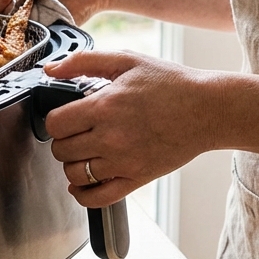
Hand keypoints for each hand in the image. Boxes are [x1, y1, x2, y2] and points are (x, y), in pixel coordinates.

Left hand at [43, 50, 218, 207]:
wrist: (207, 110)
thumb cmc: (170, 84)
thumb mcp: (126, 61)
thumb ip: (84, 61)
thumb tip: (50, 69)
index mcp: (104, 106)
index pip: (55, 124)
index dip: (55, 120)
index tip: (66, 118)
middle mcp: (110, 137)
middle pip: (61, 150)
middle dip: (63, 141)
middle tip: (77, 134)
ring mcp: (123, 162)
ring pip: (75, 175)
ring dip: (72, 165)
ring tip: (84, 153)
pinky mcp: (136, 179)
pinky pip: (97, 198)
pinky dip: (82, 194)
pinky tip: (83, 183)